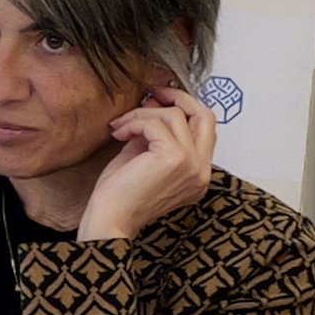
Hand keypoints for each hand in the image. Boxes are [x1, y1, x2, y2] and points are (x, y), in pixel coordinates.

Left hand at [71, 84, 217, 242]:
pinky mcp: (175, 158)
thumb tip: (156, 103)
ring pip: (175, 115)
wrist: (110, 220)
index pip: (205, 128)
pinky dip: (135, 122)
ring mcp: (192, 164)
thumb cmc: (121, 195)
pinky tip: (119, 134)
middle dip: (178, 97)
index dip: (183, 108)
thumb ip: (157, 134)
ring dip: (143, 114)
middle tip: (153, 93)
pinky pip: (156, 123)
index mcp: (198, 173)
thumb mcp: (145, 157)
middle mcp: (202, 170)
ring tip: (122, 127)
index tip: (159, 100)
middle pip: (205, 115)